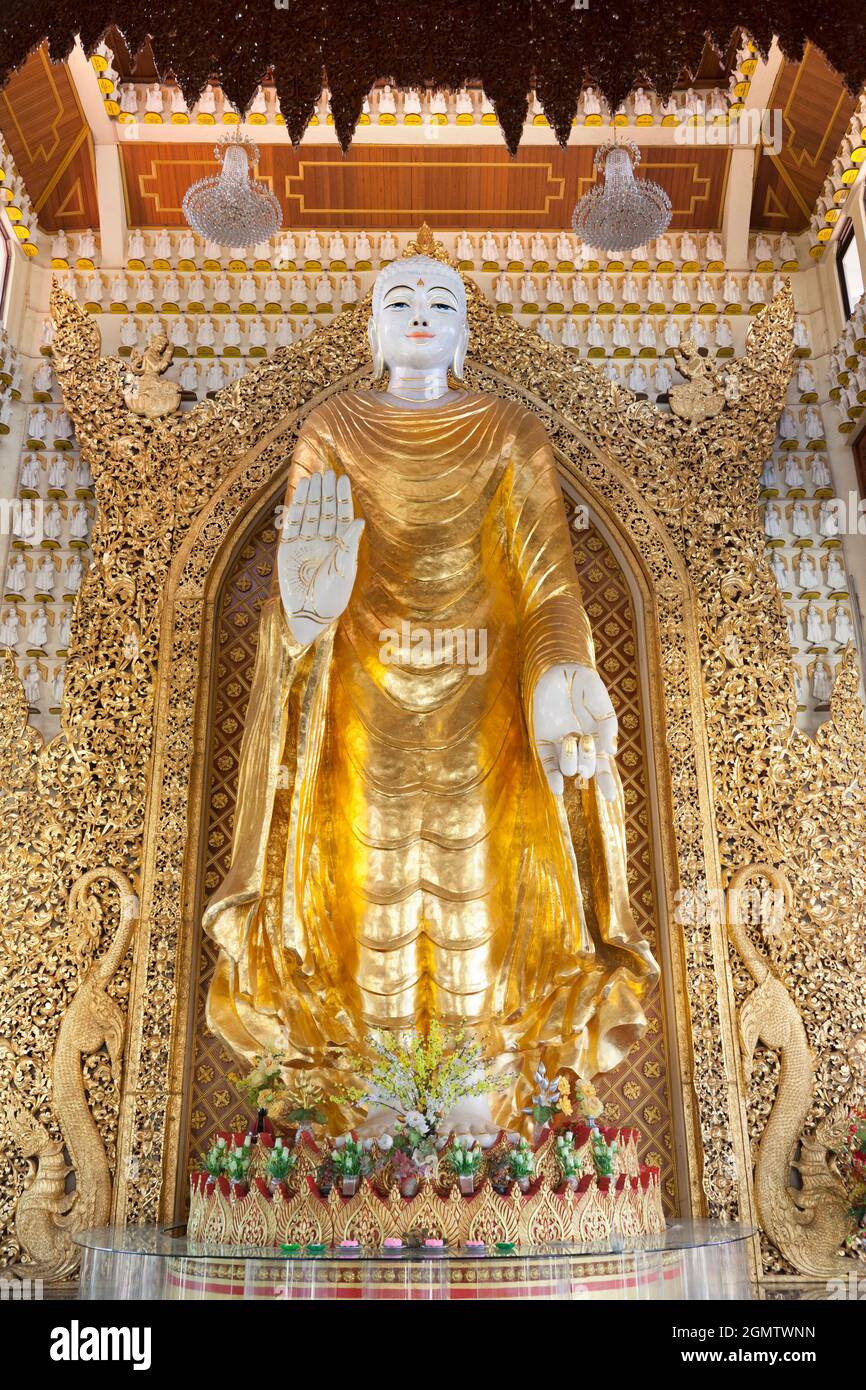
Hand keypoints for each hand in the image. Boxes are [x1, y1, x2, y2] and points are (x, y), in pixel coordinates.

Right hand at [277, 469, 363, 645]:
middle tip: (327, 472)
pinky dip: (297, 506)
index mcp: (341, 547)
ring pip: (310, 513)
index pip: (342, 516)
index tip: (342, 479)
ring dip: (313, 495)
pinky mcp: (288, 548)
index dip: (342, 498)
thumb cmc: (332, 597)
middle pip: (325, 511)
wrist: (308, 615)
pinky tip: (301, 490)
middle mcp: (324, 542)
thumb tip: (361, 520)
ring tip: (315, 477)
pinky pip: (293, 523)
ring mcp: (305, 544)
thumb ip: (349, 545)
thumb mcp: (344, 570)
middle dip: (327, 492)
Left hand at [532, 663, 617, 799]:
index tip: (611, 797)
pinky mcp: (544, 741)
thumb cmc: (584, 684)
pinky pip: (548, 764)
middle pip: (587, 769)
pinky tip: (558, 789)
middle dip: (589, 761)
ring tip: (572, 738)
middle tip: (588, 740)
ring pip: (569, 768)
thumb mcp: (600, 702)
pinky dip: (553, 777)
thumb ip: (608, 725)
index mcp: (598, 738)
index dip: (607, 782)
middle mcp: (580, 746)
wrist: (559, 670)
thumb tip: (612, 752)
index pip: (604, 766)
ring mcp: (561, 745)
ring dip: (572, 760)